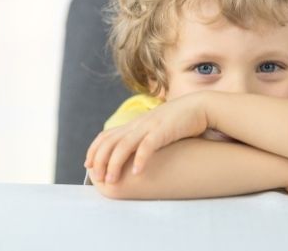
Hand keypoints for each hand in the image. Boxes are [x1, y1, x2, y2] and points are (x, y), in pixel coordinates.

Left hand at [84, 92, 208, 182]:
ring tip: (112, 180)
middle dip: (100, 160)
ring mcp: (150, 127)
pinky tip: (138, 172)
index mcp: (135, 124)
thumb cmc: (181, 120)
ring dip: (115, 163)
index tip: (88, 165)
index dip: (94, 150)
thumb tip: (135, 152)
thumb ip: (144, 136)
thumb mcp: (157, 127)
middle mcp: (138, 124)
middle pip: (110, 142)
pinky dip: (140, 159)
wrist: (200, 106)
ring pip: (124, 145)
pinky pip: (148, 146)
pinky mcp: (163, 131)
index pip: (106, 135)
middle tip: (98, 178)